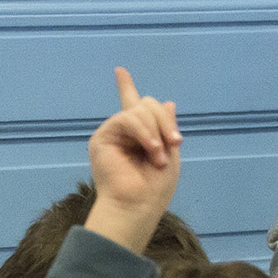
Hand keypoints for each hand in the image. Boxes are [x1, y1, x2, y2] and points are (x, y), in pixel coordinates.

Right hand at [86, 67, 181, 251]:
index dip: (126, 87)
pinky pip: (127, 119)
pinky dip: (144, 132)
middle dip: (165, 121)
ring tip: (159, 157)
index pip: (134, 107)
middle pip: (147, 104)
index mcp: (138, 137)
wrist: (137, 207)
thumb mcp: (170, 154)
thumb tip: (168, 102)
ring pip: (139, 110)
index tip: (119, 71)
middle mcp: (123, 133)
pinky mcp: (102, 137)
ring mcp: (112, 134)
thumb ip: (166, 128)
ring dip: (156, 132)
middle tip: (175, 144)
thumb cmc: (154, 189)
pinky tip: (151, 150)